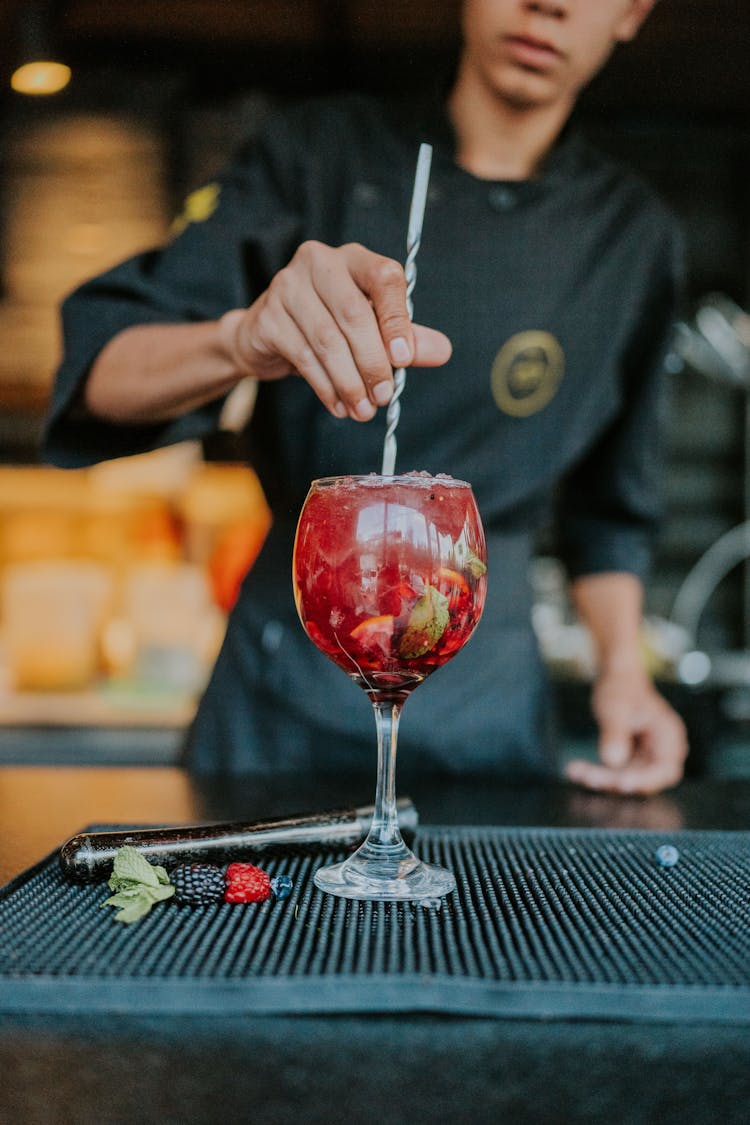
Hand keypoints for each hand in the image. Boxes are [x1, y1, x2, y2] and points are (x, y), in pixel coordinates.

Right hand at [218, 240, 451, 420]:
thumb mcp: (371, 327)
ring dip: (349, 381)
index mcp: (353, 259)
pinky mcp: (268, 318)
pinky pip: (303, 357)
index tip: (404, 360)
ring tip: (364, 410)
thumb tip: (441, 351)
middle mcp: (318, 263)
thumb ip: (405, 337)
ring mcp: (287, 287)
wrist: (266, 335)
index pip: (383, 278)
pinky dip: (326, 387)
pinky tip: (340, 406)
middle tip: (383, 397)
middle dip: (372, 362)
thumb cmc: (327, 324)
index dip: (397, 320)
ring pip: (327, 340)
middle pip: (353, 313)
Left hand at [564, 668, 687, 795]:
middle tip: (587, 777)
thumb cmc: (620, 688)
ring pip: (628, 777)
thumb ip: (615, 734)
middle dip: (615, 780)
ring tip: (575, 771)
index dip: (645, 780)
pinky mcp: (633, 758)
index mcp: (669, 736)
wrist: (615, 678)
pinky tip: (575, 770)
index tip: (621, 783)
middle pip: (644, 778)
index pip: (666, 769)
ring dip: (602, 778)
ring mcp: (648, 755)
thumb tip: (612, 761)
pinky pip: (617, 772)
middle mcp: (663, 749)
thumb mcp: (615, 709)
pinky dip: (598, 772)